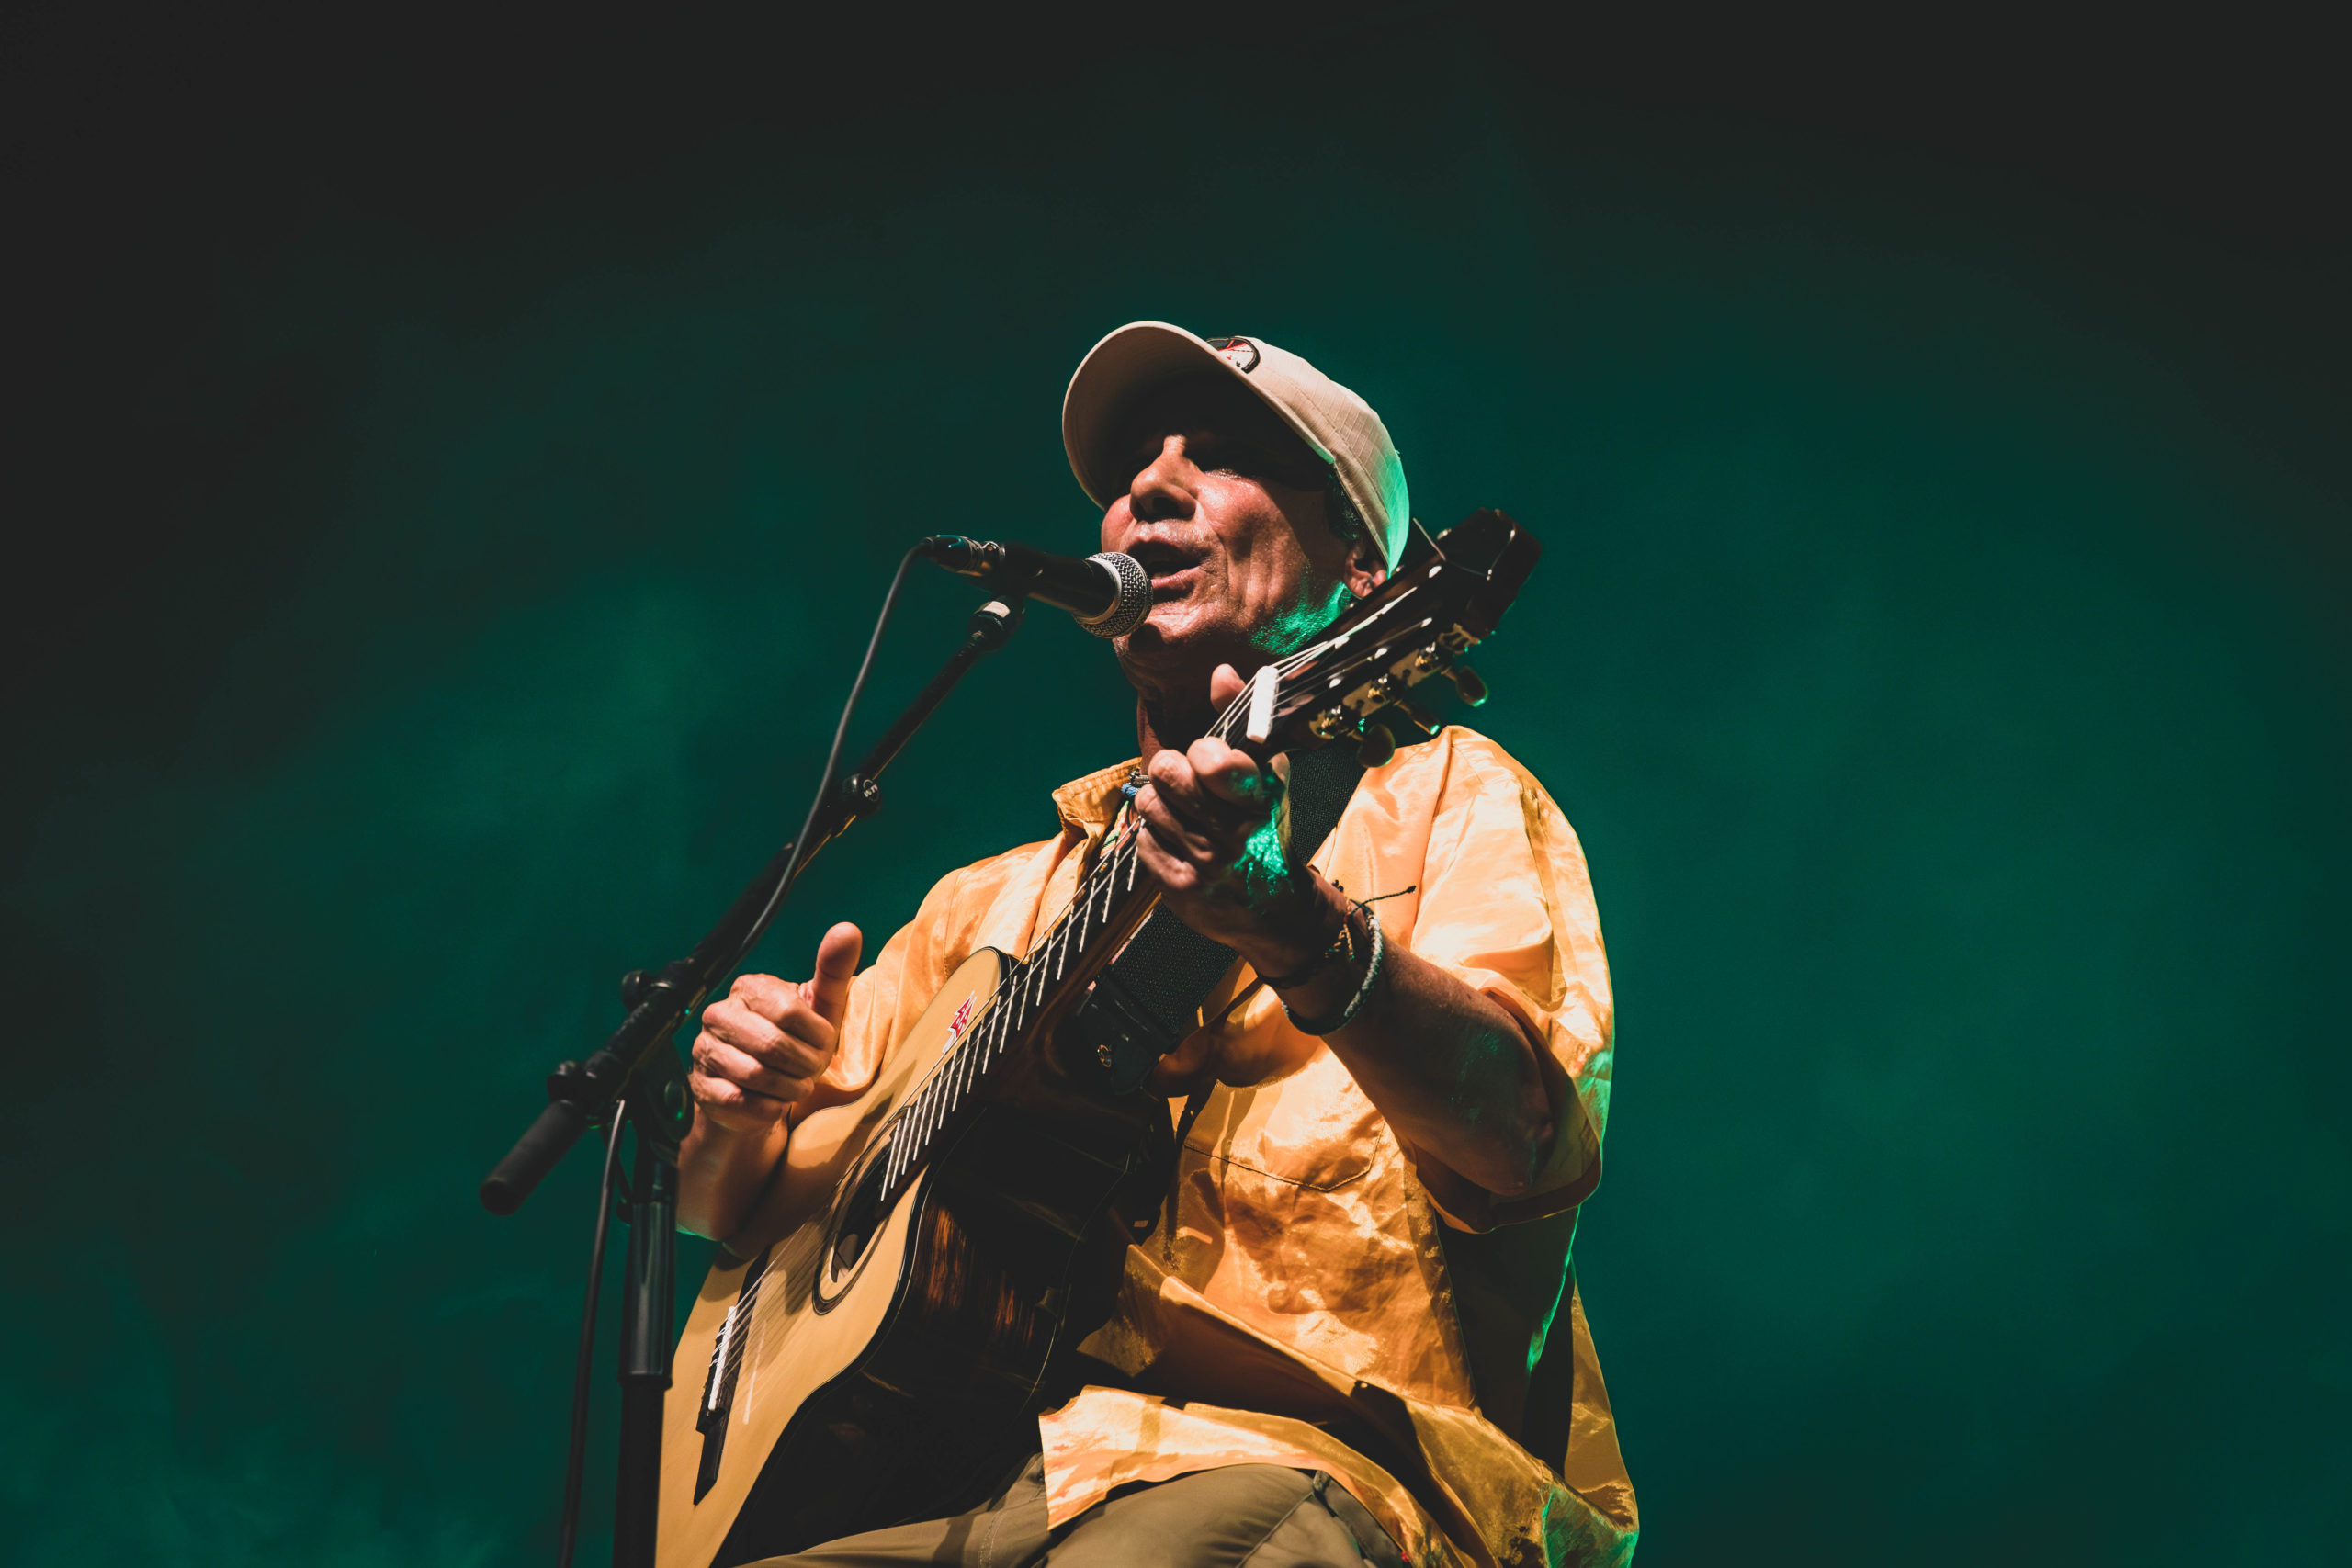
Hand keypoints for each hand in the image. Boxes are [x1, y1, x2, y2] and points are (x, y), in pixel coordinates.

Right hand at [687, 922, 861, 1135]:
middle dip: (804, 1065)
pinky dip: (768, 1107)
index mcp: (749, 989)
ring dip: (788, 1088)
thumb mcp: (820, 1006)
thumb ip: (833, 970)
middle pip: (772, 1044)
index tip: (823, 1044)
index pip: (788, 1011)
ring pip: (755, 1075)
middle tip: (811, 1070)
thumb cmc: (795, 1042)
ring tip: (795, 1085)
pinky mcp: (703, 1086)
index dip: (816, 1035)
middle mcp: (720, 1015)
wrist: (764, 1088)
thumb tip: (847, 931)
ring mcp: (706, 1050)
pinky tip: (774, 1101)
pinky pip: (740, 1101)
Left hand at [1132, 664, 1341, 972]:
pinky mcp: (1180, 888)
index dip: (1201, 752)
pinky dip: (1155, 836)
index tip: (1208, 761)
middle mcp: (1235, 831)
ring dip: (1161, 804)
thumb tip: (1220, 673)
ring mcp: (1206, 862)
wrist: (1275, 910)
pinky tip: (1177, 842)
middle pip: (1168, 772)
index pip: (1211, 758)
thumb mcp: (1267, 775)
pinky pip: (1143, 839)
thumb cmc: (1265, 831)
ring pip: (1150, 804)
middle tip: (1182, 782)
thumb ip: (1243, 720)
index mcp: (1260, 797)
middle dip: (1170, 770)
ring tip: (1181, 813)